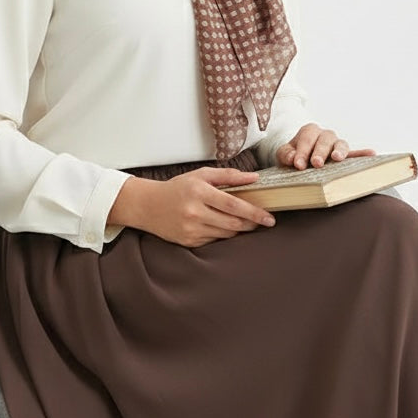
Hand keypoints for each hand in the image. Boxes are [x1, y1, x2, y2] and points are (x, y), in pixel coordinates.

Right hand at [109, 167, 277, 248]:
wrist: (148, 206)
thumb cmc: (177, 188)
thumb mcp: (201, 175)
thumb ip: (228, 176)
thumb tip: (254, 178)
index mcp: (199, 192)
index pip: (233, 205)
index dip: (254, 212)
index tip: (269, 217)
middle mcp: (194, 212)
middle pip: (233, 223)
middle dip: (252, 223)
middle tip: (263, 221)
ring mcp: (191, 229)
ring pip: (226, 234)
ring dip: (239, 229)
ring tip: (245, 222)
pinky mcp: (189, 241)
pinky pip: (215, 240)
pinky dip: (223, 234)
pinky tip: (223, 226)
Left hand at [275, 123, 375, 169]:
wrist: (300, 161)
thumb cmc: (293, 156)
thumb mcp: (285, 154)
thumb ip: (286, 154)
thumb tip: (293, 158)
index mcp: (310, 131)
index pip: (307, 138)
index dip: (302, 150)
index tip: (298, 164)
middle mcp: (325, 135)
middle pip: (325, 140)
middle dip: (320, 151)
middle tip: (316, 163)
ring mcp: (337, 145)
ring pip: (340, 144)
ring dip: (340, 151)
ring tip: (337, 158)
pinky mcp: (346, 156)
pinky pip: (355, 154)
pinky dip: (363, 154)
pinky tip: (371, 154)